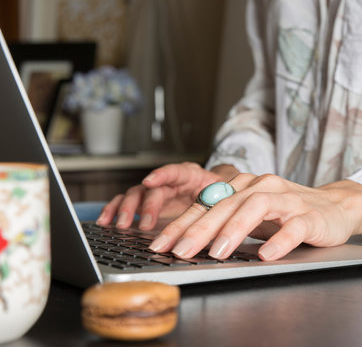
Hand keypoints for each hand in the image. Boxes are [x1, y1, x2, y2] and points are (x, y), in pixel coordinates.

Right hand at [96, 163, 238, 229]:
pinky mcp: (147, 202)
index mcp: (189, 175)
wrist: (214, 190)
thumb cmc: (218, 191)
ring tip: (119, 224)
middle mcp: (169, 181)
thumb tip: (220, 216)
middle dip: (145, 205)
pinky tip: (106, 221)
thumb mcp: (223, 194)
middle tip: (143, 223)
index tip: (150, 181)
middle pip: (152, 188)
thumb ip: (218, 202)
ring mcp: (156, 191)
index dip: (161, 175)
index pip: (175, 171)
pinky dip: (115, 211)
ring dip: (125, 209)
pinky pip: (128, 203)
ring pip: (136, 194)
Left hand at [149, 173, 361, 260]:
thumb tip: (186, 239)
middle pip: (227, 204)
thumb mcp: (251, 213)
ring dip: (235, 229)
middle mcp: (262, 187)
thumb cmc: (288, 212)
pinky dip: (280, 239)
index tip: (161, 243)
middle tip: (180, 251)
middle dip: (200, 229)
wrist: (335, 206)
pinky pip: (294, 226)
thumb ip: (225, 220)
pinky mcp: (310, 216)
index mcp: (244, 186)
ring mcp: (288, 200)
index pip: (208, 203)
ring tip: (218, 252)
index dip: (182, 223)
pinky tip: (268, 254)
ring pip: (256, 208)